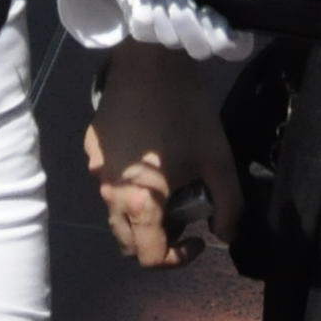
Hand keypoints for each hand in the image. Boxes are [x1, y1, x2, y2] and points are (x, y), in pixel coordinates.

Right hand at [83, 40, 240, 270]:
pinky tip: (147, 158)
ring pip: (115, 212)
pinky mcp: (91, 149)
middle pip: (127, 241)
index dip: (178, 259)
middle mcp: (109, 193)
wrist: (149, 62)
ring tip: (166, 187)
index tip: (198, 237)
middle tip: (182, 214)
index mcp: (140, 203)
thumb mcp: (219, 161)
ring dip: (140, 214)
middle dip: (156, 239)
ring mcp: (96, 170)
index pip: (150, 257)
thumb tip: (224, 234)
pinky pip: (107, 181)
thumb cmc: (186, 113)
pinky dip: (127, 186)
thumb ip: (229, 206)